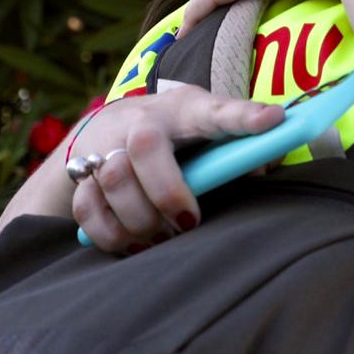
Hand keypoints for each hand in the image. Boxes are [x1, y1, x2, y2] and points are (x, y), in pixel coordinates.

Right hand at [71, 86, 283, 252]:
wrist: (108, 127)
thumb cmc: (175, 136)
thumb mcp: (204, 130)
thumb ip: (236, 150)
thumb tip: (263, 167)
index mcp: (185, 109)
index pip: (216, 109)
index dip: (244, 116)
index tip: (274, 120)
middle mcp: (141, 121)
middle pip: (145, 146)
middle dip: (167, 191)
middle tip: (188, 222)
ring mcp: (106, 146)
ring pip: (113, 179)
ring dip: (140, 219)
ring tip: (163, 237)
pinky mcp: (80, 176)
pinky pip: (87, 207)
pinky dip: (112, 234)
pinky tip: (136, 244)